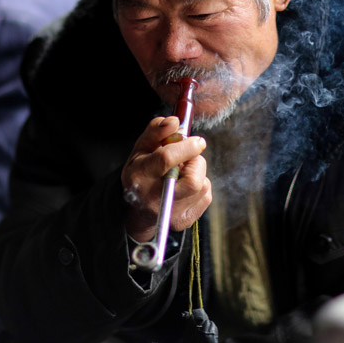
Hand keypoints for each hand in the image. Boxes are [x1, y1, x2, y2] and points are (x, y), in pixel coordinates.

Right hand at [121, 116, 211, 242]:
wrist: (138, 211)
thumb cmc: (141, 172)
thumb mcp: (140, 149)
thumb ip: (156, 131)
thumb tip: (175, 121)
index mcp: (141, 176)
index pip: (167, 160)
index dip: (186, 147)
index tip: (197, 141)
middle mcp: (156, 198)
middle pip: (193, 180)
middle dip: (196, 162)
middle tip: (187, 157)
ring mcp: (172, 213)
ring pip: (202, 185)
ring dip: (197, 172)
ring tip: (182, 172)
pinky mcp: (184, 221)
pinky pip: (206, 195)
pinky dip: (200, 184)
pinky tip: (185, 184)